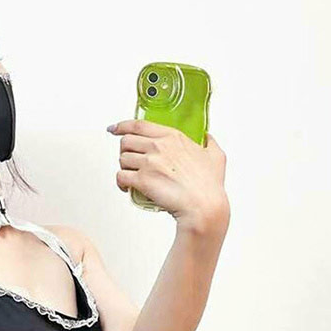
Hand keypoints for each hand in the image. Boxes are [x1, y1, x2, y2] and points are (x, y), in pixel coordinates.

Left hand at [107, 119, 228, 231]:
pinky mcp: (142, 180)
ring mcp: (149, 163)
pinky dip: (121, 183)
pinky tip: (127, 187)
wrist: (203, 206)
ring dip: (124, 168)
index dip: (123, 126)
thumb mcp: (215, 157)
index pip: (139, 125)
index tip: (115, 128)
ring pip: (122, 159)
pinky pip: (121, 177)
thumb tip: (207, 137)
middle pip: (126, 141)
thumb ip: (209, 143)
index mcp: (173, 137)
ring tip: (132, 176)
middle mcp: (158, 146)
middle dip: (125, 151)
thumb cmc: (208, 185)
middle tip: (130, 160)